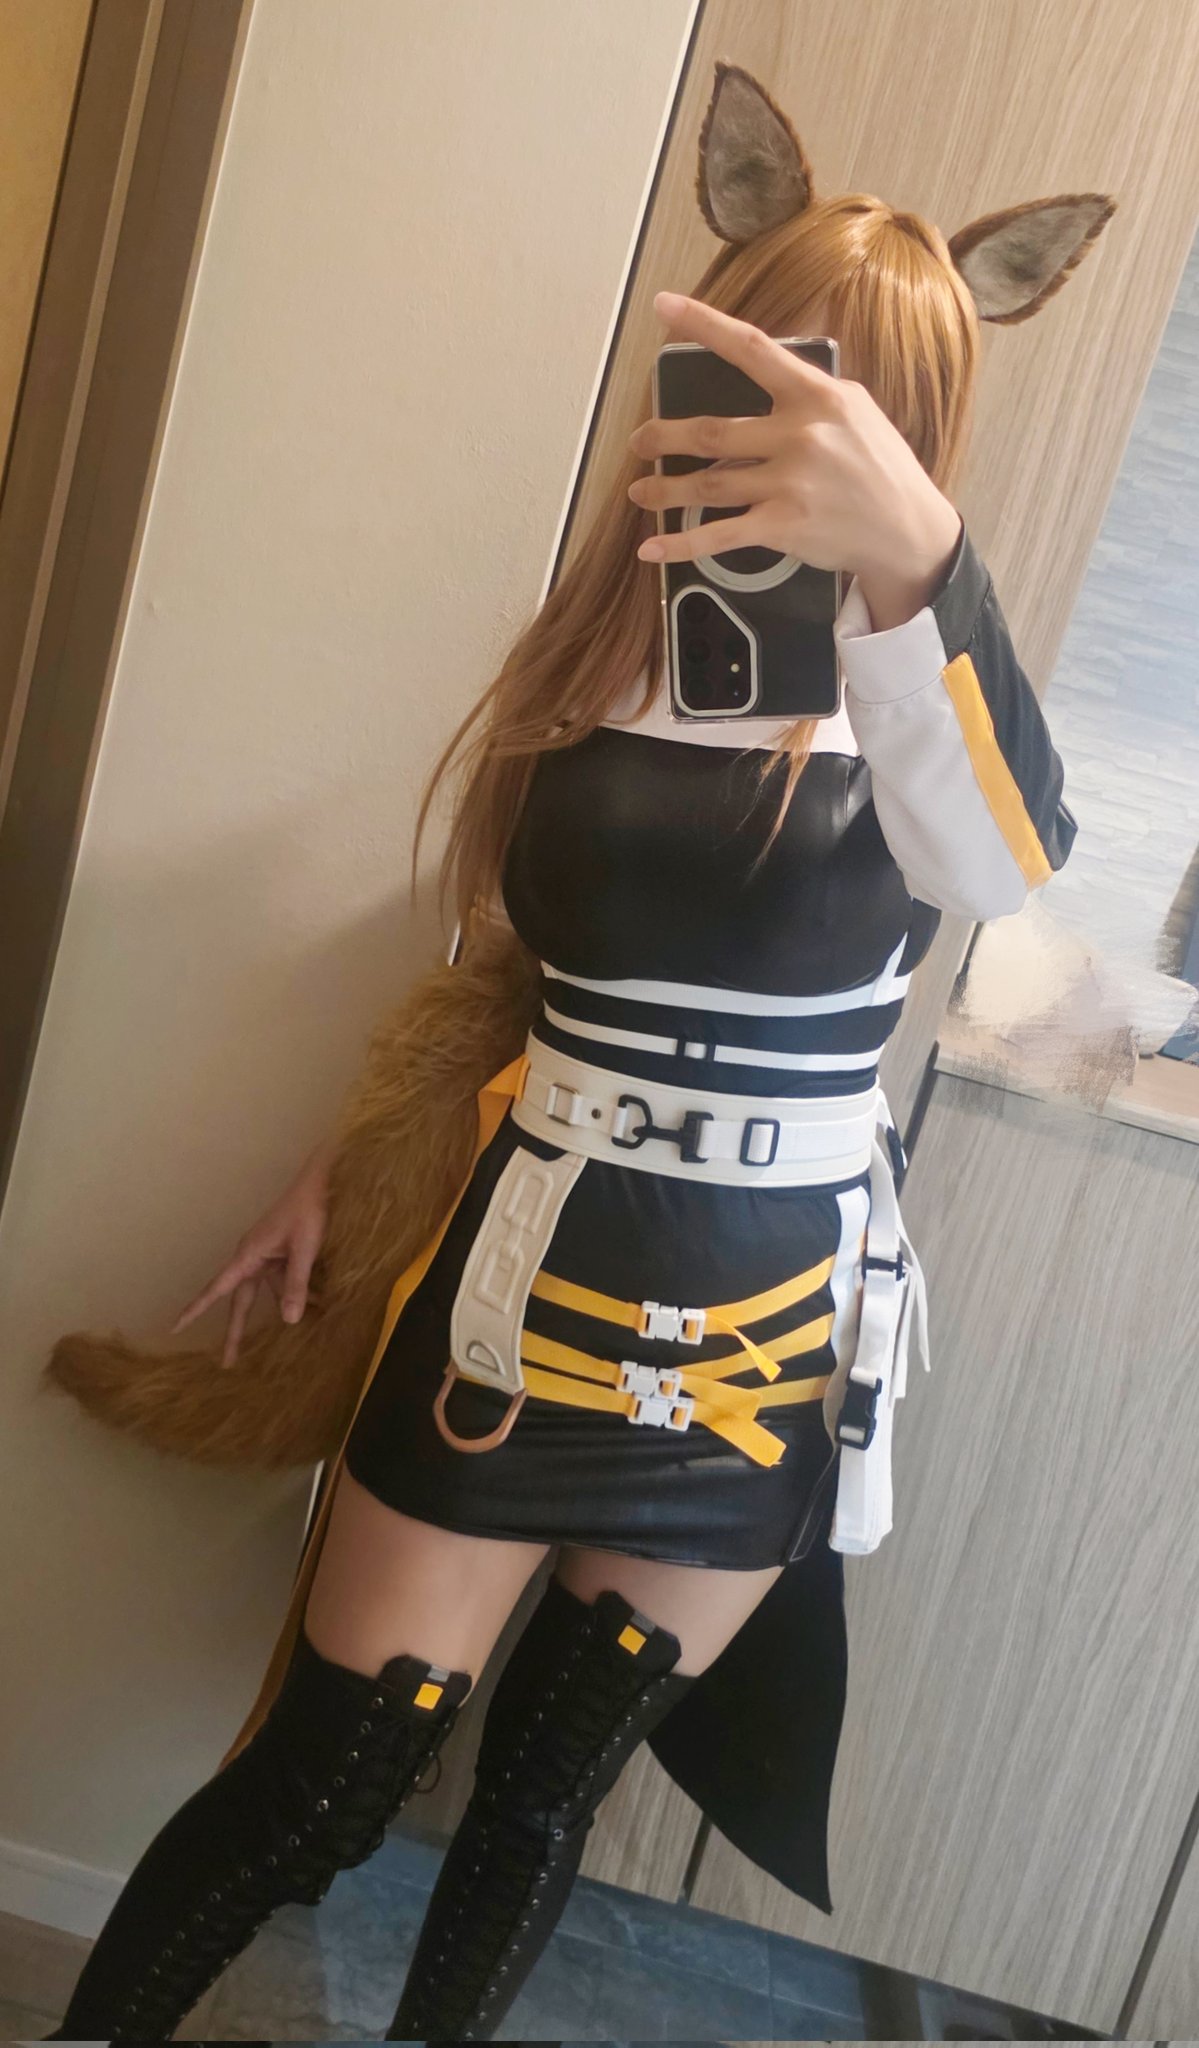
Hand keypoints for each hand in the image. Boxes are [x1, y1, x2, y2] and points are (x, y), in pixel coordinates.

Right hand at [169, 1136, 335, 1368]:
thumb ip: (297, 1284)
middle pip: (240, 1301)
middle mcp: (251, 1258)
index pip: (216, 1288)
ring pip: (267, 1292)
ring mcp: (266, 1256)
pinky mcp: (281, 1255)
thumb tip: (288, 1321)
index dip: (195, 1309)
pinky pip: (284, 1281)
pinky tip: (318, 1305)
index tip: (174, 1327)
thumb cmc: (310, 1211)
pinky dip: (297, 1293)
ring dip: (281, 1308)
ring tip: (300, 1326)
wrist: (321, 1182)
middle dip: (236, 1331)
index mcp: (248, 1255)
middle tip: (228, 1363)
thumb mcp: (305, 1249)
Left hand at [627, 290, 962, 621]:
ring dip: (664, 489)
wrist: (908, 528)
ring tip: (642, 489)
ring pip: (707, 485)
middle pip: (711, 431)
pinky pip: (719, 536)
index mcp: (816, 395)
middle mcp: (800, 435)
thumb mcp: (854, 408)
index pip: (751, 348)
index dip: (703, 324)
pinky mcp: (784, 527)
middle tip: (640, 441)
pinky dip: (681, 544)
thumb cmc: (879, 466)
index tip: (665, 306)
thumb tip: (762, 367)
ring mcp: (790, 483)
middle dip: (664, 437)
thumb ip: (806, 391)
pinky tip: (653, 548)